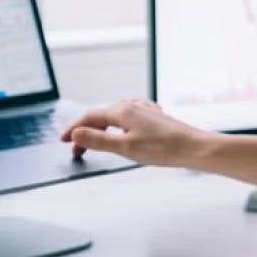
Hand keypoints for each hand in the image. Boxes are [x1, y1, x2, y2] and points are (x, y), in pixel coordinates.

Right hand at [61, 99, 209, 167]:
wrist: (194, 147)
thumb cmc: (164, 148)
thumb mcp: (125, 147)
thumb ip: (99, 140)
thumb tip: (76, 133)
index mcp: (122, 110)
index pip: (90, 117)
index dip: (74, 128)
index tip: (62, 140)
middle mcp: (132, 106)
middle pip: (101, 115)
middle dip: (86, 131)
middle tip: (76, 149)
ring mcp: (144, 110)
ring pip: (114, 116)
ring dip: (100, 129)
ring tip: (93, 143)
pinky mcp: (154, 118)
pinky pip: (128, 117)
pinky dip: (116, 126)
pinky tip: (120, 131)